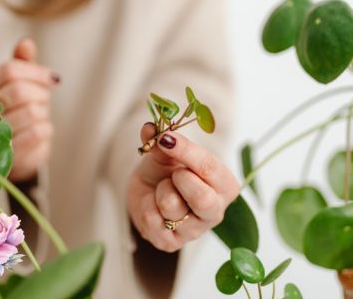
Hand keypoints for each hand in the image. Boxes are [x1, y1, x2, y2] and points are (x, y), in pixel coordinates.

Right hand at [0, 39, 58, 180]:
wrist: (21, 149)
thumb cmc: (20, 109)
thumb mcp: (22, 83)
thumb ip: (23, 63)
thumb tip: (26, 43)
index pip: (10, 70)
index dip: (37, 72)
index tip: (52, 79)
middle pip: (19, 91)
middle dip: (41, 94)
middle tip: (43, 100)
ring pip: (31, 112)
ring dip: (44, 112)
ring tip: (38, 116)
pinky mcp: (7, 152)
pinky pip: (37, 132)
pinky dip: (46, 128)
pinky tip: (39, 130)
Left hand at [127, 123, 239, 251]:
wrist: (148, 192)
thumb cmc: (166, 170)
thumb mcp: (166, 152)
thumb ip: (161, 141)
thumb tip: (149, 128)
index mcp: (224, 185)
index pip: (210, 168)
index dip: (186, 151)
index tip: (165, 138)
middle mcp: (215, 211)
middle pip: (202, 199)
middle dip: (180, 179)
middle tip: (172, 172)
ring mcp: (194, 231)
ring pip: (172, 207)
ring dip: (160, 191)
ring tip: (163, 189)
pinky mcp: (172, 243)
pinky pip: (153, 220)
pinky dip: (147, 206)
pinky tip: (154, 205)